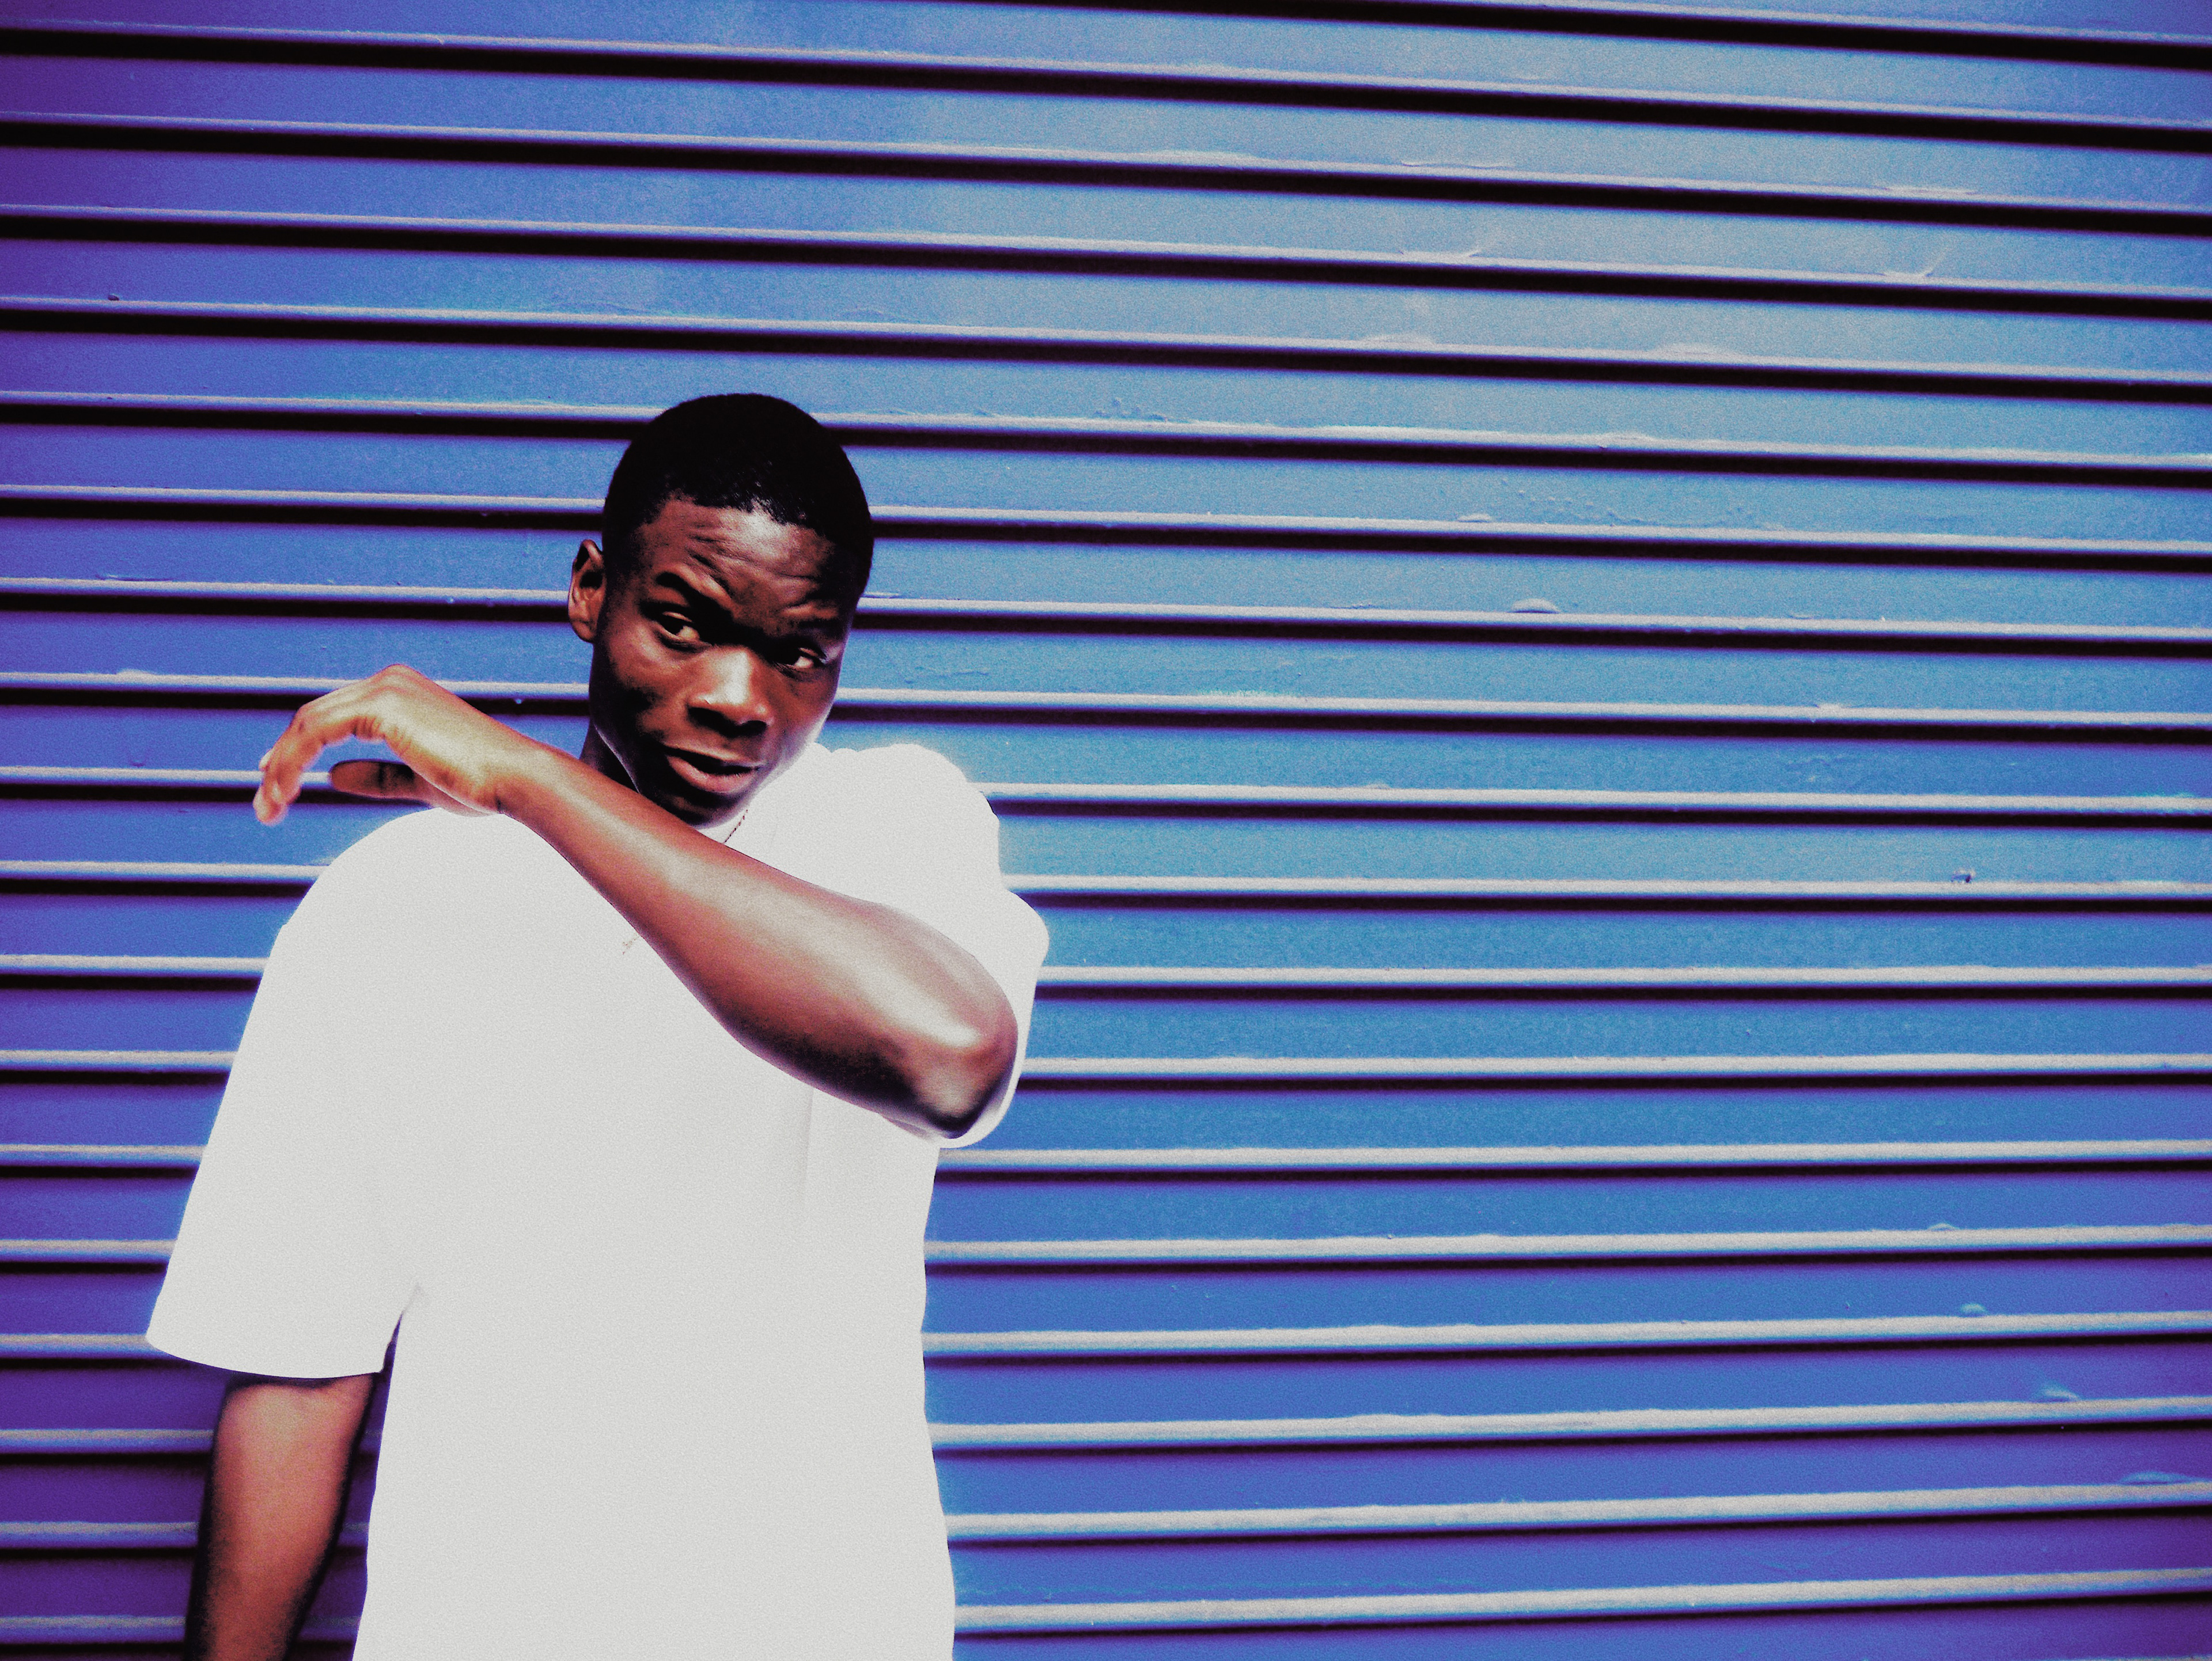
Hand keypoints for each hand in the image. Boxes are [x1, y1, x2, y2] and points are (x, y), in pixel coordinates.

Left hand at [254, 665, 549, 824]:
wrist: (512, 779)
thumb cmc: (480, 784)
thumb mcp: (417, 781)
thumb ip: (377, 776)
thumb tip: (334, 775)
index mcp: (401, 693)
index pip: (333, 715)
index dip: (297, 747)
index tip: (274, 780)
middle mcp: (390, 681)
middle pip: (313, 716)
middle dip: (281, 760)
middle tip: (264, 804)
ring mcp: (385, 688)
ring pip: (307, 724)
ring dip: (280, 767)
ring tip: (269, 809)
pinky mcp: (380, 706)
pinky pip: (315, 732)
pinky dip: (292, 762)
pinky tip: (285, 793)